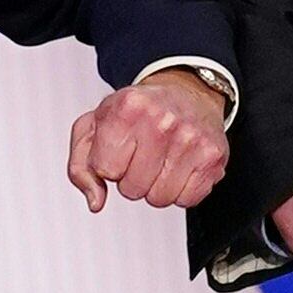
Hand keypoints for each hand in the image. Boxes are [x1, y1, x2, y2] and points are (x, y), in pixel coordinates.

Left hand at [66, 68, 228, 211]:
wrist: (186, 90)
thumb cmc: (138, 111)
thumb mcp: (95, 125)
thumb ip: (80, 167)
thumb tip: (95, 201)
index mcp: (128, 107)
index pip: (105, 170)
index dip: (109, 164)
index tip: (120, 147)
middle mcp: (162, 121)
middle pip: (132, 189)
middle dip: (132, 178)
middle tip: (142, 153)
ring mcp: (191, 139)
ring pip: (160, 199)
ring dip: (156, 186)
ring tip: (161, 159)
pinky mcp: (213, 157)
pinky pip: (187, 200)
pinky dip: (181, 190)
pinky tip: (180, 165)